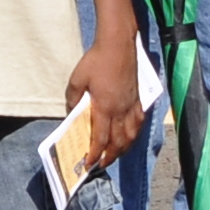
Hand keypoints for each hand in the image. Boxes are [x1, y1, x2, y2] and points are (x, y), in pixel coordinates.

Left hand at [73, 35, 145, 170]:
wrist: (118, 44)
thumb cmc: (96, 60)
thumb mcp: (76, 79)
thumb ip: (72, 99)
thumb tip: (71, 113)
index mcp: (104, 108)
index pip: (100, 138)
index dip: (95, 154)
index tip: (89, 164)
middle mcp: (120, 111)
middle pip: (118, 142)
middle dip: (110, 157)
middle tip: (102, 165)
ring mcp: (132, 106)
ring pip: (131, 135)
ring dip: (123, 149)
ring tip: (116, 155)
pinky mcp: (138, 99)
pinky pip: (138, 123)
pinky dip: (134, 134)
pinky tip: (130, 137)